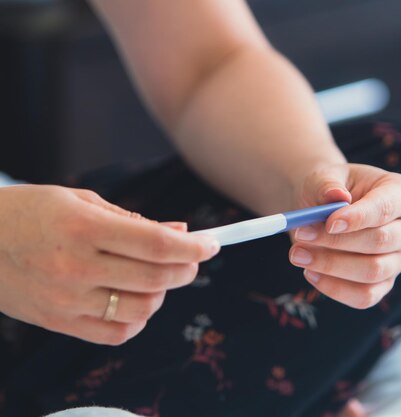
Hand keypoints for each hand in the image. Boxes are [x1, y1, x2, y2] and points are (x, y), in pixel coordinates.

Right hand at [0, 185, 219, 344]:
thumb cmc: (31, 213)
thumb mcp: (80, 201)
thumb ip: (133, 219)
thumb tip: (181, 230)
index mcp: (83, 227)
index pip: (157, 243)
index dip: (194, 246)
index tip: (213, 243)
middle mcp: (76, 266)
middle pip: (157, 278)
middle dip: (188, 268)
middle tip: (193, 258)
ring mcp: (67, 300)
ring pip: (143, 308)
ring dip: (165, 292)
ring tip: (159, 276)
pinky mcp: (59, 323)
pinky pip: (117, 332)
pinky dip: (139, 318)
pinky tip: (136, 299)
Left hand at [289, 163, 400, 308]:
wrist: (323, 209)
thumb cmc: (329, 189)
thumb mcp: (324, 177)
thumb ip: (328, 184)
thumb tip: (336, 196)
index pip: (385, 208)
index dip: (359, 218)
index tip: (329, 223)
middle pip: (380, 241)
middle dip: (337, 242)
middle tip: (300, 235)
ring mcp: (399, 259)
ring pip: (373, 271)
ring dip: (331, 266)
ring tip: (297, 254)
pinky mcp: (384, 283)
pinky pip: (365, 296)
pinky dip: (335, 288)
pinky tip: (310, 273)